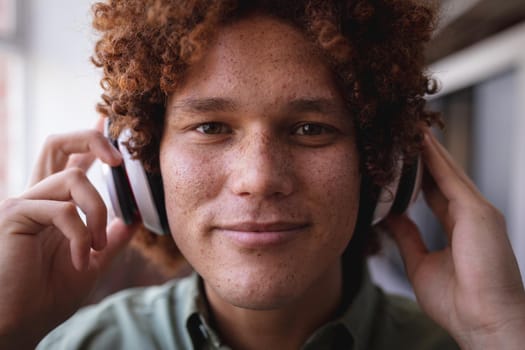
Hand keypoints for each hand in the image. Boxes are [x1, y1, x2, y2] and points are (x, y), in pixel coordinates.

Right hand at [0, 118, 135, 348]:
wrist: (19, 324)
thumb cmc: (47, 295)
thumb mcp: (91, 262)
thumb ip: (110, 238)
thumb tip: (133, 218)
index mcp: (53, 205)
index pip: (70, 160)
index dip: (90, 138)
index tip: (106, 119)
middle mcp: (35, 196)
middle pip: (57, 143)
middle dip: (91, 138)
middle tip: (118, 159)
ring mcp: (22, 203)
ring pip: (74, 180)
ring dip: (97, 212)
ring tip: (96, 247)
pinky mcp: (14, 215)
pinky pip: (63, 210)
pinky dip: (81, 236)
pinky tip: (82, 259)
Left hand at [383, 130, 524, 348]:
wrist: (483, 321)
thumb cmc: (460, 302)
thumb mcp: (420, 262)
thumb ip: (407, 237)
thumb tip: (391, 218)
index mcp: (458, 226)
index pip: (433, 189)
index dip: (418, 171)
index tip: (399, 155)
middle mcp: (470, 213)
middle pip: (441, 174)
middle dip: (422, 152)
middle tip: (402, 130)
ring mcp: (476, 209)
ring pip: (446, 169)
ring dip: (426, 147)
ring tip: (407, 126)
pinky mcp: (478, 211)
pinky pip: (450, 177)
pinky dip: (434, 157)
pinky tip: (419, 140)